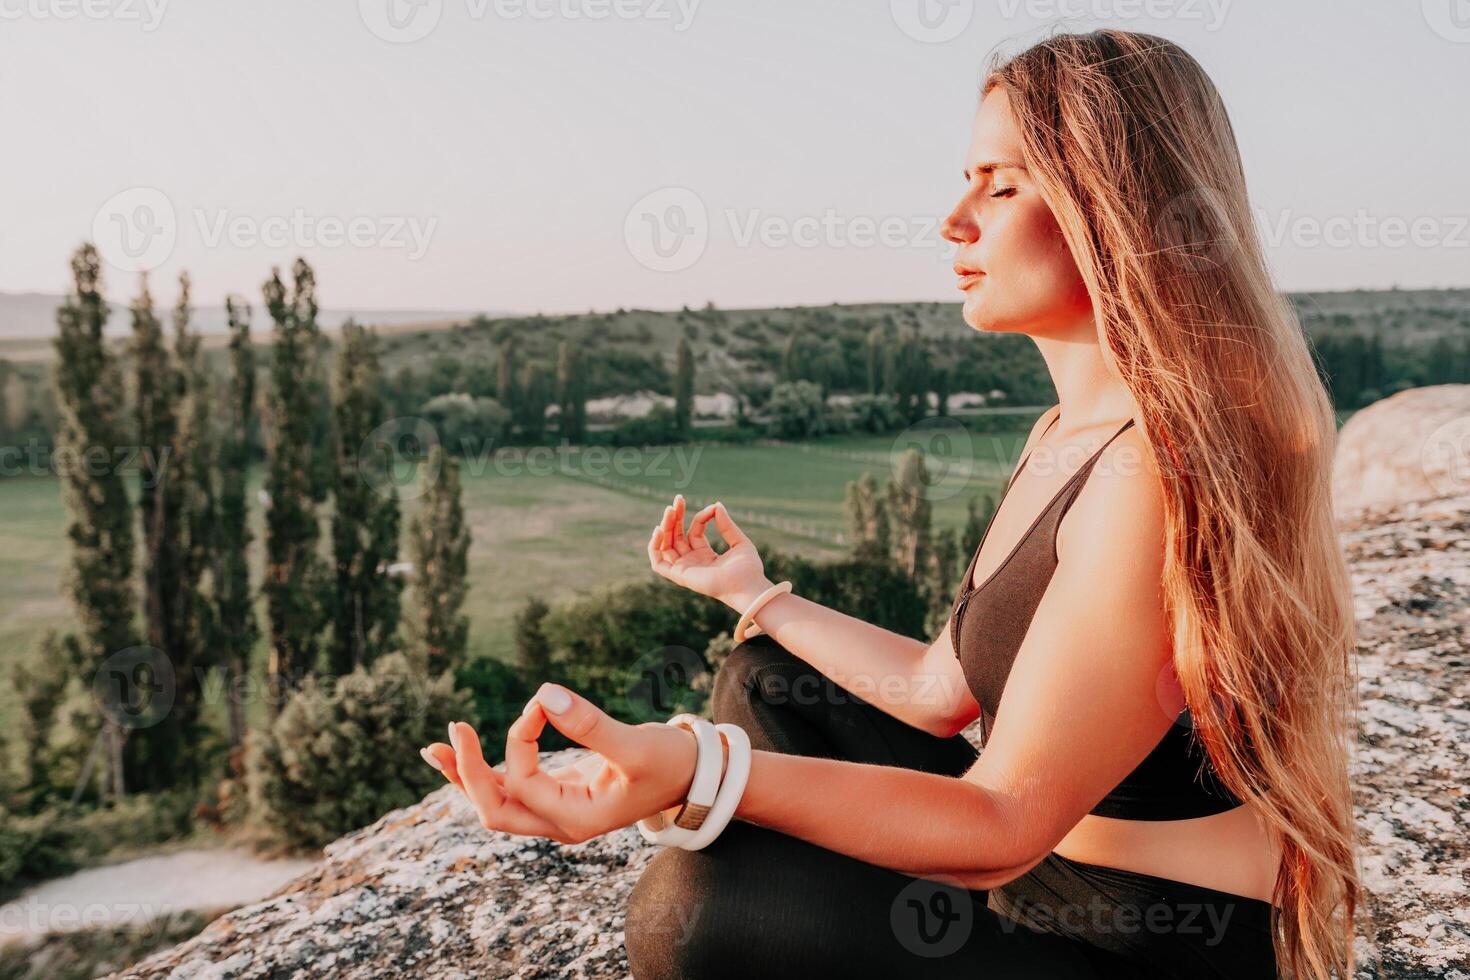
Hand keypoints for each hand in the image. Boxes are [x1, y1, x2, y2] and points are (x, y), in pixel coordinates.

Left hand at [420, 683, 719, 845]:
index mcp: (577, 819)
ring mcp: (558, 812)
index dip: (520, 738)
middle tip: (451, 734)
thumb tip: (543, 692)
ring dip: (466, 775)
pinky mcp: (560, 794)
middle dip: (468, 773)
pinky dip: (485, 772)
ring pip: (497, 803)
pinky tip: (460, 754)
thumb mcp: (634, 743)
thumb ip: (589, 723)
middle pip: (495, 810)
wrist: (696, 777)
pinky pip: (512, 789)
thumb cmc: (671, 762)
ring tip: (433, 749)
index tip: (540, 702)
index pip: (524, 781)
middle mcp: (561, 823)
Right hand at [648, 494, 771, 610]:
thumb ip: (726, 524)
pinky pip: (659, 563)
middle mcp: (693, 562)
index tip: (712, 508)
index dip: (700, 517)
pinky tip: (659, 530)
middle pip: (676, 536)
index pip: (694, 531)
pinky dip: (654, 547)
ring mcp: (685, 569)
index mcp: (706, 555)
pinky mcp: (680, 576)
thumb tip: (716, 504)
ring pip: (666, 546)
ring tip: (670, 510)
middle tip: (678, 499)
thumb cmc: (748, 569)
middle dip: (675, 517)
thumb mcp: (739, 541)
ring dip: (665, 527)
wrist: (748, 586)